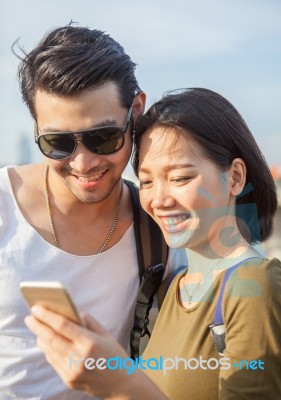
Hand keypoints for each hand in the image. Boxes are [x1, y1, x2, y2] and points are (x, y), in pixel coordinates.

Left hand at [25, 307, 140, 398]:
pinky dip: (48, 350)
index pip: (62, 326)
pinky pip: (53, 362)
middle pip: (51, 338)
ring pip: (49, 351)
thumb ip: (87, 321)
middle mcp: (79, 358)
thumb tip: (69, 312)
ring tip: (36, 327)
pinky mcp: (69, 380)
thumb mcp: (105, 333)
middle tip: (29, 317)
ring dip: (41, 337)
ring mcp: (72, 371)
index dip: (47, 316)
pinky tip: (47, 342)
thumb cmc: (114, 354)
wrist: (121, 383)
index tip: (37, 308)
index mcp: (89, 342)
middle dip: (38, 326)